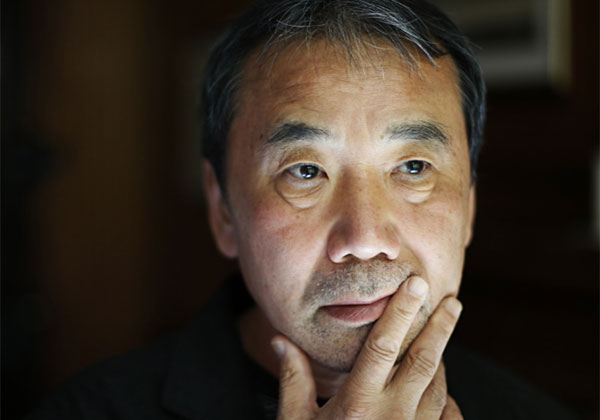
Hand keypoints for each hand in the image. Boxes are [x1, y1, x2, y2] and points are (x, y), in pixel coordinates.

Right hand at [272, 276, 462, 418]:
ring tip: (437, 339)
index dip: (401, 310)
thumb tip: (280, 339)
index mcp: (358, 402)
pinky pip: (448, 416)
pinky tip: (437, 392)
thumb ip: (293, 379)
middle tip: (452, 301)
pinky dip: (445, 399)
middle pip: (424, 359)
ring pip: (438, 386)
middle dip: (440, 326)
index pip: (383, 345)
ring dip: (439, 359)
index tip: (416, 283)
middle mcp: (393, 415)